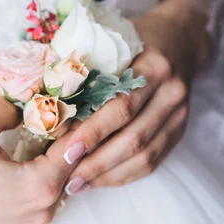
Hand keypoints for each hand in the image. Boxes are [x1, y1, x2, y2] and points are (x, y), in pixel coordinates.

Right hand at [0, 98, 82, 223]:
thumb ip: (10, 108)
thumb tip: (28, 104)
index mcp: (39, 187)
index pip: (74, 148)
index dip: (71, 123)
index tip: (68, 105)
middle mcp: (42, 212)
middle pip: (68, 169)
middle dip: (63, 142)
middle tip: (54, 118)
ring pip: (55, 187)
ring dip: (52, 163)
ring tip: (39, 138)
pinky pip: (39, 202)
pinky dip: (38, 182)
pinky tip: (23, 164)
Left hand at [60, 4, 210, 191]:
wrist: (180, 38)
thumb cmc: (135, 38)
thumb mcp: (110, 41)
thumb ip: (82, 67)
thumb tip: (42, 101)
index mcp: (154, 66)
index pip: (122, 107)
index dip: (93, 133)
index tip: (65, 152)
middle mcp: (172, 92)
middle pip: (134, 138)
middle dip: (97, 163)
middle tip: (67, 180)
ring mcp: (179, 114)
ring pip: (145, 156)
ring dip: (109, 176)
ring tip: (78, 185)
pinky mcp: (179, 130)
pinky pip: (153, 162)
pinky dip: (124, 175)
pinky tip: (99, 180)